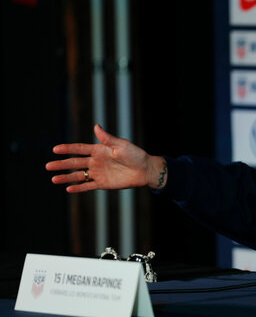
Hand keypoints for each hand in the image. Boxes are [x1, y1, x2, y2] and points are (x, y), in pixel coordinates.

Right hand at [46, 124, 166, 192]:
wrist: (145, 170)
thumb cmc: (135, 155)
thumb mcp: (122, 145)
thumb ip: (107, 139)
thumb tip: (96, 127)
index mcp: (99, 150)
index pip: (79, 149)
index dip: (67, 149)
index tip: (55, 149)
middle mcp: (96, 161)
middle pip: (75, 163)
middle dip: (61, 164)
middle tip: (48, 166)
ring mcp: (99, 173)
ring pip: (79, 175)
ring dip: (66, 177)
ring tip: (54, 179)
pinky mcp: (103, 183)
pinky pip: (88, 186)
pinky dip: (79, 188)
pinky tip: (68, 189)